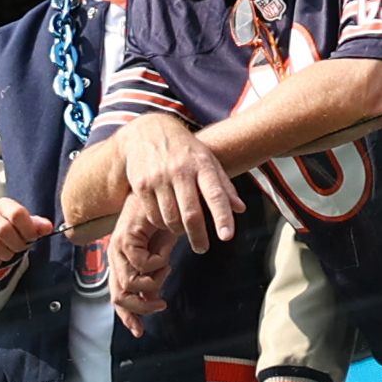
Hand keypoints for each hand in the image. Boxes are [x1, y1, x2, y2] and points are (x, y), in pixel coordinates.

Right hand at [0, 197, 52, 283]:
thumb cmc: (10, 227)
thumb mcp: (25, 223)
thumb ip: (37, 225)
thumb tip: (48, 228)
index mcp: (3, 205)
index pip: (16, 213)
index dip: (27, 229)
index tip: (32, 237)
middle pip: (3, 230)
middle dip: (17, 244)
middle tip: (21, 247)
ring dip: (6, 253)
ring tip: (10, 252)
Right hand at [104, 112, 240, 252]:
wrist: (148, 133)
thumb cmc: (184, 151)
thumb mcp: (207, 161)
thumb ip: (224, 186)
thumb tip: (240, 209)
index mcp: (202, 164)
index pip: (215, 194)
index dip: (222, 217)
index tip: (227, 236)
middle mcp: (180, 171)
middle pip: (191, 214)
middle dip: (198, 236)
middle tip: (203, 248)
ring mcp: (158, 178)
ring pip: (171, 219)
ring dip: (179, 231)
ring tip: (184, 232)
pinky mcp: (141, 185)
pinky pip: (153, 216)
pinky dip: (162, 225)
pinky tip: (167, 221)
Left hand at [104, 210, 178, 332]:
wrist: (167, 195)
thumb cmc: (164, 222)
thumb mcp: (162, 256)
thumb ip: (154, 279)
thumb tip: (152, 301)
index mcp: (121, 263)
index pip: (118, 297)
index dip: (127, 317)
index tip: (139, 331)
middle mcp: (115, 257)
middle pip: (119, 297)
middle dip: (141, 308)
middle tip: (161, 304)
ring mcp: (117, 248)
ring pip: (130, 283)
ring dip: (153, 284)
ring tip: (166, 269)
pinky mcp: (126, 237)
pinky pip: (141, 265)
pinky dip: (156, 267)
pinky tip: (165, 258)